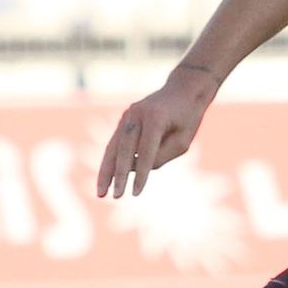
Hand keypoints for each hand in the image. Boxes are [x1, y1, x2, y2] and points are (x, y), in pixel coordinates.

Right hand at [97, 68, 214, 198]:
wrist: (182, 90)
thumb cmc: (187, 118)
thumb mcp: (183, 141)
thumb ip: (161, 156)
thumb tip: (135, 170)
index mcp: (155, 117)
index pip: (146, 151)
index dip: (140, 174)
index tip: (136, 193)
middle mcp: (137, 114)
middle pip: (124, 149)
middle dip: (118, 175)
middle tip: (116, 197)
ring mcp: (128, 115)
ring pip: (113, 147)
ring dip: (106, 171)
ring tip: (101, 192)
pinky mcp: (124, 119)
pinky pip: (115, 143)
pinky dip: (110, 161)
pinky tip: (106, 179)